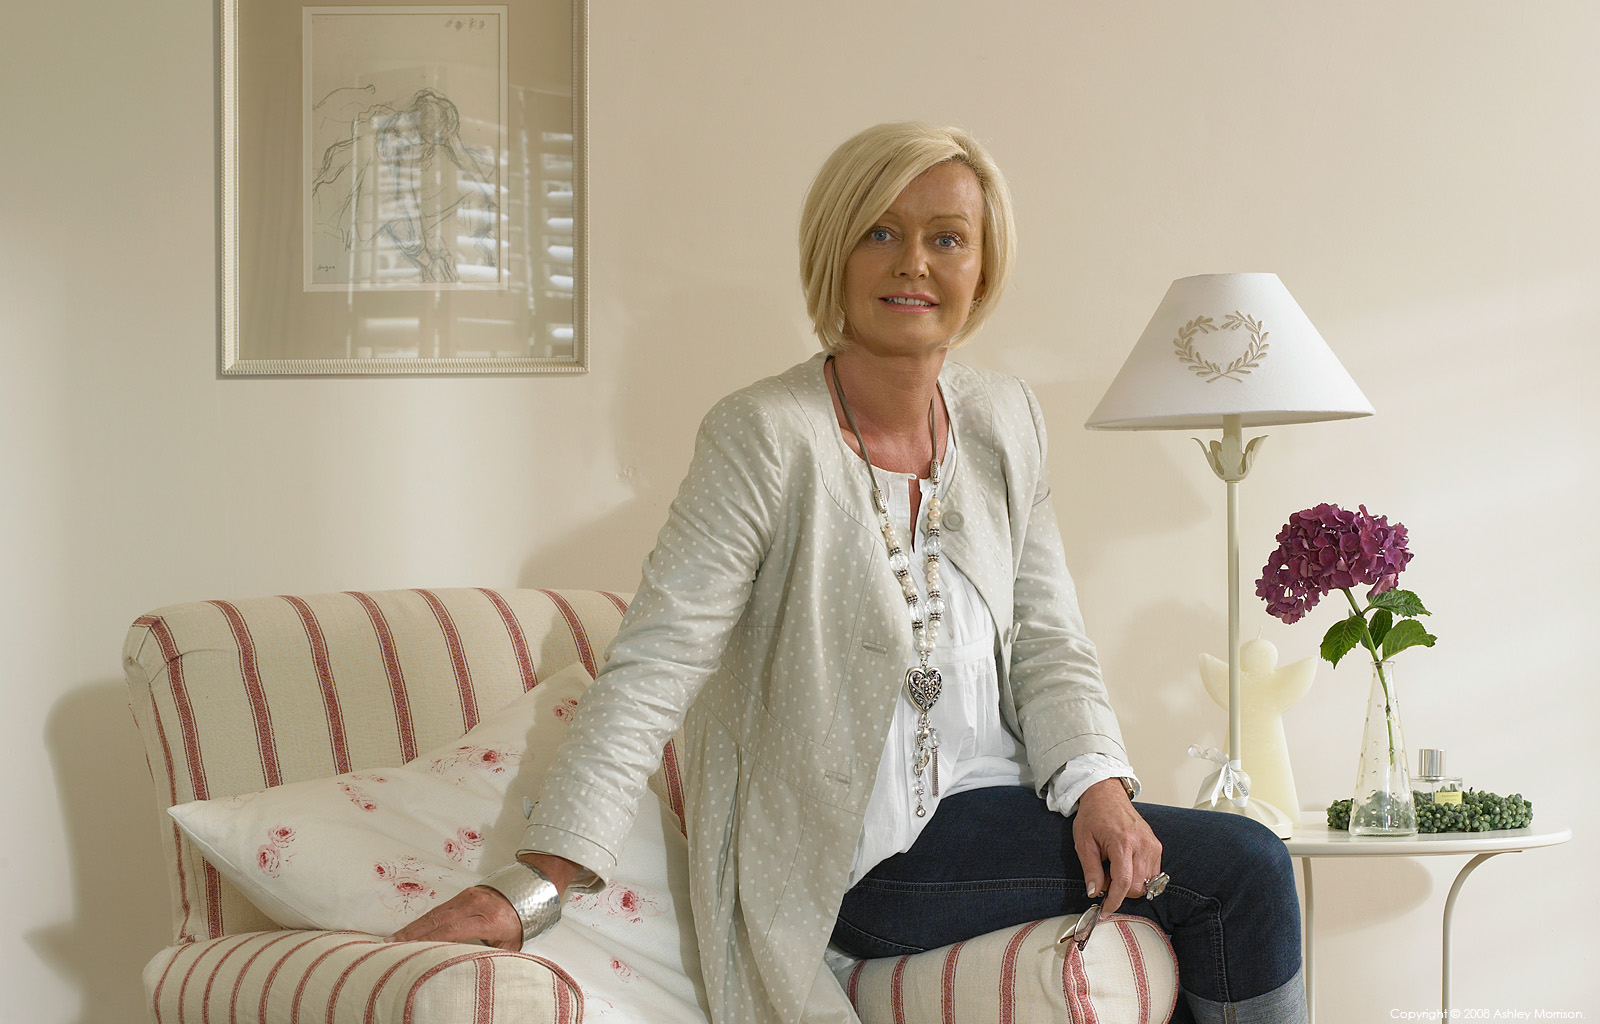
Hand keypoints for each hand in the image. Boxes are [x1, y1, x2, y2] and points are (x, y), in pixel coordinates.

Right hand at [388, 854, 581, 949]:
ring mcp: (468, 896)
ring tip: (394, 939)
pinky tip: (410, 930)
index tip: (413, 949)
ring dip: (414, 926)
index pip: (454, 929)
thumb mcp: (511, 942)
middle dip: (413, 933)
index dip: (431, 938)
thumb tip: (476, 970)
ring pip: (435, 912)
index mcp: (489, 918)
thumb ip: (492, 954)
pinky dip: (423, 920)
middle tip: (392, 944)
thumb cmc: (520, 919)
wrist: (529, 888)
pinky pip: (439, 908)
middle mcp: (476, 904)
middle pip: (438, 919)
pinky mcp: (463, 893)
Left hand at [1072, 778, 1161, 916]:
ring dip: (1130, 884)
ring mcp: (1152, 845)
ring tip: (1113, 868)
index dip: (1115, 901)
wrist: (1106, 795)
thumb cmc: (1093, 816)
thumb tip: (1094, 893)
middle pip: (1137, 887)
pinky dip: (1139, 876)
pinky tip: (1125, 865)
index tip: (1106, 911)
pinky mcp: (1157, 846)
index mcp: (1122, 843)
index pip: (1124, 883)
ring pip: (1147, 883)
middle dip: (1120, 891)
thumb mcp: (1083, 843)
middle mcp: (1142, 845)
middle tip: (1103, 879)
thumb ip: (1091, 871)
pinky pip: (1153, 873)